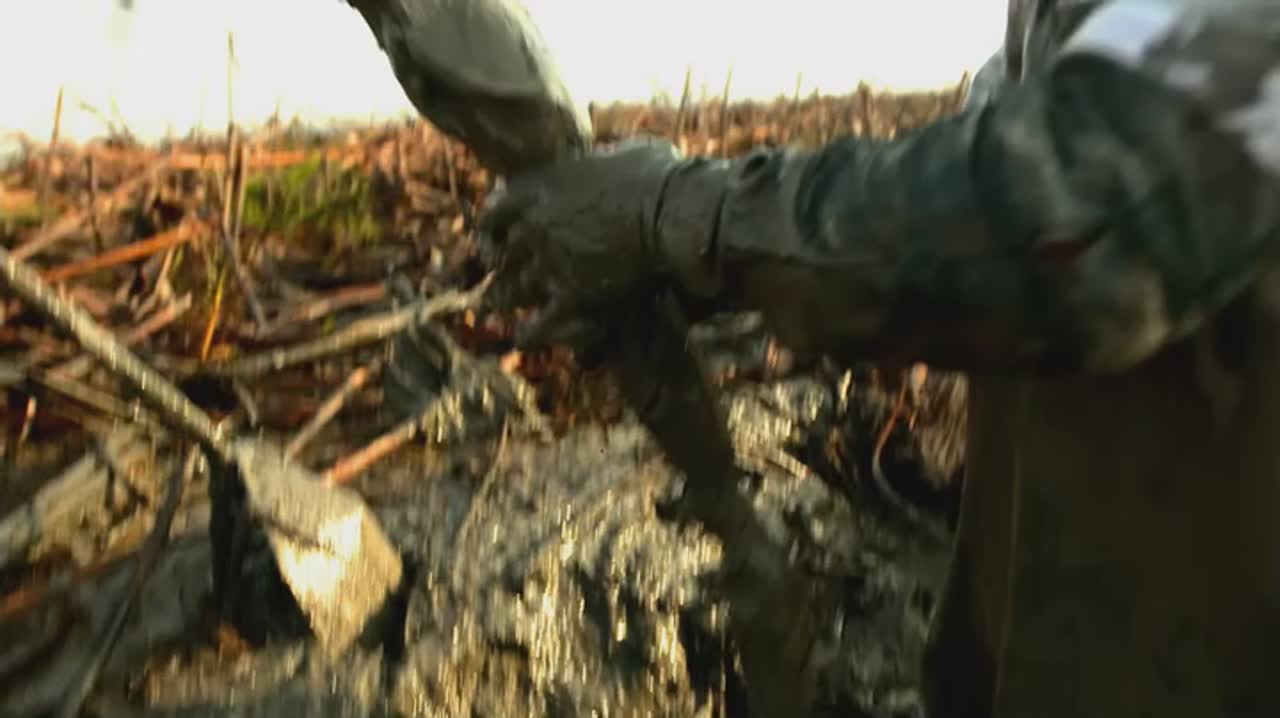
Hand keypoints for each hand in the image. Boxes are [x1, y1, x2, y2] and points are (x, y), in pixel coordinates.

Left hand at [478, 137, 683, 350]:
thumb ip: (601, 164)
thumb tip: (619, 161)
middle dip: (499, 272)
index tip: (498, 244)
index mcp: (537, 188)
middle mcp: (532, 226)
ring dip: (505, 304)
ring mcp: (548, 264)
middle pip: (497, 258)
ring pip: (507, 294)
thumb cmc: (658, 176)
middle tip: (501, 282)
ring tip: (504, 314)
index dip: (492, 233)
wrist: (673, 210)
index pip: (491, 214)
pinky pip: (534, 328)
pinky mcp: (571, 297)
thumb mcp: (619, 155)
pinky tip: (527, 337)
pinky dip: (528, 334)